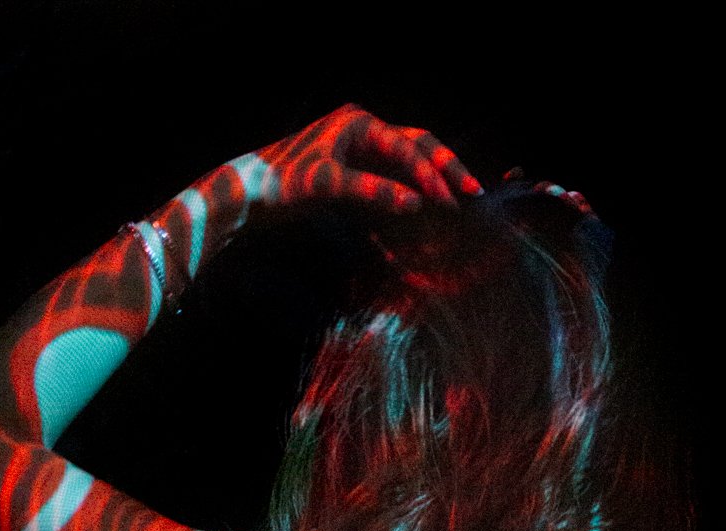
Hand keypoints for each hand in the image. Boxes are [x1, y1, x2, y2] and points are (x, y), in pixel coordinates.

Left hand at [257, 103, 481, 216]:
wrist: (250, 194)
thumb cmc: (283, 183)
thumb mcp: (328, 186)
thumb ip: (373, 192)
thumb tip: (416, 203)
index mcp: (359, 123)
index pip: (408, 149)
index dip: (432, 177)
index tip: (450, 204)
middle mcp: (363, 132)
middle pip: (417, 147)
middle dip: (445, 170)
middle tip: (475, 193)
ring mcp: (360, 152)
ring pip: (407, 163)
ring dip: (432, 182)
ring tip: (460, 200)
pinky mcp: (354, 174)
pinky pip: (393, 181)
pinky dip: (412, 194)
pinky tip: (428, 212)